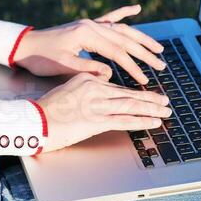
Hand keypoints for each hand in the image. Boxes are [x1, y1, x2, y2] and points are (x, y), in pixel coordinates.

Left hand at [13, 3, 165, 84]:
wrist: (23, 45)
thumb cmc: (41, 58)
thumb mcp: (63, 66)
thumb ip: (88, 69)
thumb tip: (111, 74)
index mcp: (86, 34)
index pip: (117, 52)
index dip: (133, 67)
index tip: (145, 80)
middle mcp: (91, 25)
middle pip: (124, 39)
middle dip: (144, 53)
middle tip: (161, 64)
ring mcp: (90, 23)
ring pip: (121, 29)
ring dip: (140, 38)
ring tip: (158, 48)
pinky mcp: (87, 25)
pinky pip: (109, 17)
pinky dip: (123, 12)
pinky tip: (135, 8)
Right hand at [37, 71, 171, 153]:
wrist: (34, 120)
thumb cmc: (46, 108)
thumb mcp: (67, 88)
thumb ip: (85, 87)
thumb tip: (99, 87)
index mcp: (87, 79)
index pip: (116, 86)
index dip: (133, 92)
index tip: (146, 94)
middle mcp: (94, 89)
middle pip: (128, 94)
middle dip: (149, 98)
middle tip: (165, 100)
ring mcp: (97, 105)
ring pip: (130, 105)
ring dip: (151, 108)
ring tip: (165, 111)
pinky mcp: (96, 121)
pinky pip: (125, 121)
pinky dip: (142, 121)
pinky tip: (154, 122)